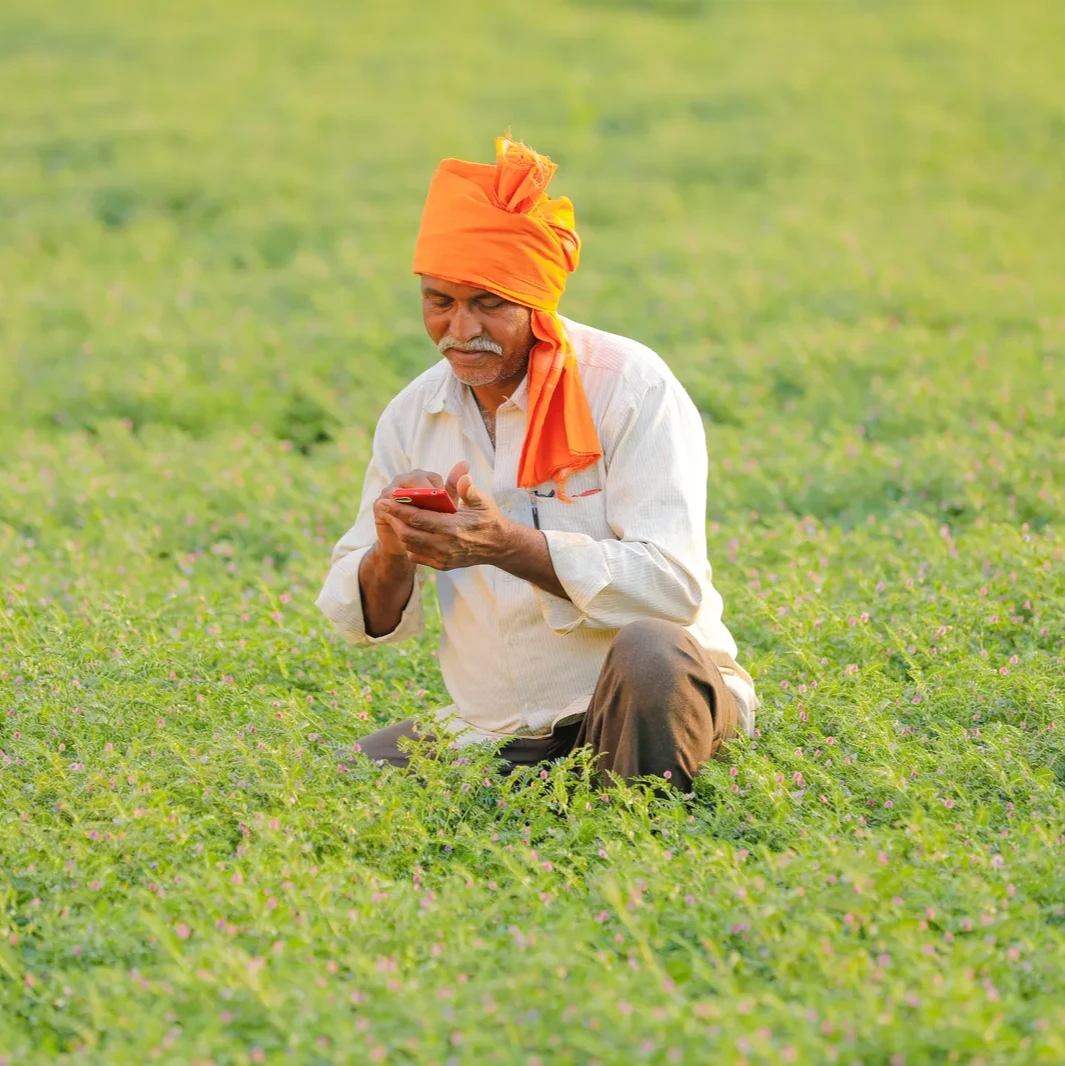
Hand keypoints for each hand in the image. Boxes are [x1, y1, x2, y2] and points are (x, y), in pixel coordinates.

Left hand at [377, 462, 511, 570]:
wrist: (498, 546)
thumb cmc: (488, 519)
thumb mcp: (482, 502)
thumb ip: (469, 489)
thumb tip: (462, 473)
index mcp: (453, 527)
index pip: (418, 518)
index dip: (398, 509)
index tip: (384, 500)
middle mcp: (446, 545)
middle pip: (408, 534)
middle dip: (394, 519)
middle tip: (386, 506)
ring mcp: (443, 558)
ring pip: (410, 545)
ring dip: (400, 531)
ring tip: (395, 517)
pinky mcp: (442, 565)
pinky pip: (416, 556)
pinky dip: (409, 544)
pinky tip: (409, 531)